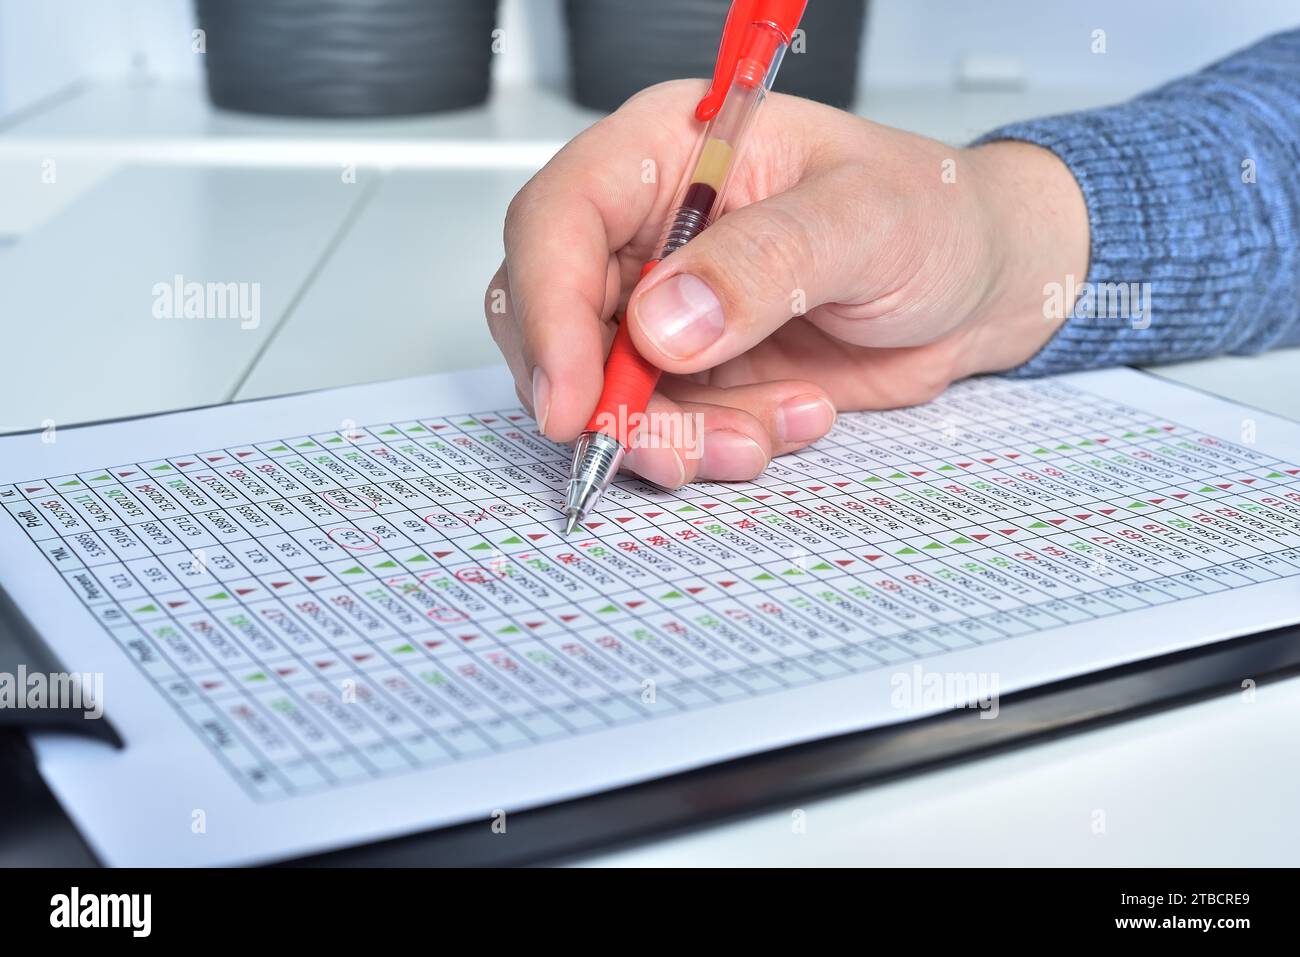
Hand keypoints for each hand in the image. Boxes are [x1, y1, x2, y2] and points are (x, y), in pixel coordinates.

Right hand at [485, 80, 1088, 487]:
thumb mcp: (866, 221)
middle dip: (605, 397)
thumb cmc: (936, 217)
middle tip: (668, 442)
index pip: (559, 218)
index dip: (547, 308)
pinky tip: (789, 417)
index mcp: (673, 152)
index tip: (573, 394)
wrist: (982, 290)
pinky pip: (664, 425)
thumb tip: (665, 322)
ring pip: (604, 390)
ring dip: (674, 434)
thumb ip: (765, 263)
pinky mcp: (694, 370)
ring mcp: (667, 306)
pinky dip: (715, 444)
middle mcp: (653, 229)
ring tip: (763, 430)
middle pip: (555, 317)